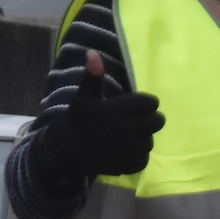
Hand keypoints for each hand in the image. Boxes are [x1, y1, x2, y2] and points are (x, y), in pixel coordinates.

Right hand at [41, 51, 164, 180]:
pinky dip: (140, 155)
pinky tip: (133, 149)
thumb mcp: (84, 96)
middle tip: (146, 119)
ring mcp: (121, 150)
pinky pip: (143, 161)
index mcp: (113, 110)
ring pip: (149, 142)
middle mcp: (120, 130)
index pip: (147, 104)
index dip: (149, 103)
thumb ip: (92, 76)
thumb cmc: (77, 119)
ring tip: (138, 133)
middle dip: (153, 119)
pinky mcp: (121, 166)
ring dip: (146, 137)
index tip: (143, 104)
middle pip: (154, 123)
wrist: (65, 149)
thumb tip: (93, 53)